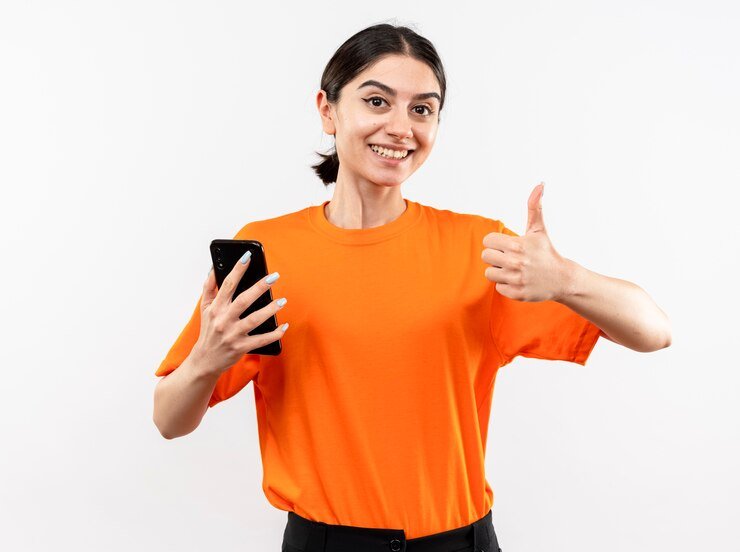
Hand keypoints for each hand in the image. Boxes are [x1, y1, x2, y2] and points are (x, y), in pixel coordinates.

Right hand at [193, 252, 288, 375]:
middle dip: (259, 287)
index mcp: (215, 308)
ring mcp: (232, 335)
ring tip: (282, 300)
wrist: (205, 360)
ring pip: (254, 320)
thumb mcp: (204, 308)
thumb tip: (214, 267)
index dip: (237, 269)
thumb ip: (209, 287)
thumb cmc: (208, 330)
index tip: (248, 256)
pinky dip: (274, 334)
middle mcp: (223, 320)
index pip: (227, 285)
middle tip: (274, 277)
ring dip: (270, 310)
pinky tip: (284, 326)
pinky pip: (261, 340)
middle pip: (243, 300)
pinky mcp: (241, 347)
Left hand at [481, 182, 570, 301]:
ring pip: (489, 273)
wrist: (563, 279)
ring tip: (515, 270)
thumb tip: (540, 184)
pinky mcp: (517, 293)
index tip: (507, 246)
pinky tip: (519, 280)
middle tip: (510, 258)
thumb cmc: (546, 252)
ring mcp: (516, 279)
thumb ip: (534, 207)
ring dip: (499, 271)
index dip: (496, 243)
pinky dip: (506, 285)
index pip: (487, 241)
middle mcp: (516, 262)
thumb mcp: (539, 229)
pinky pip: (498, 287)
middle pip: (486, 257)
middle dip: (496, 257)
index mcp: (517, 245)